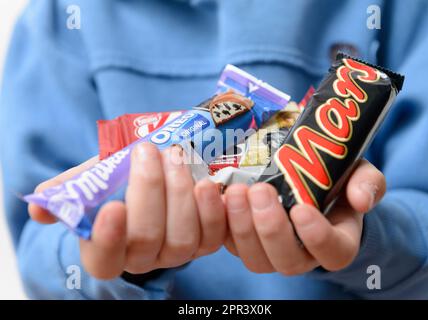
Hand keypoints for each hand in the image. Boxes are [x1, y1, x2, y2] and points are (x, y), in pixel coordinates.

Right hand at [29, 143, 226, 278]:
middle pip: (146, 239)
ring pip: (182, 238)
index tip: (113, 206)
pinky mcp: (205, 242)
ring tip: (177, 157)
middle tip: (148, 152)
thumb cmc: (122, 179)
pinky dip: (212, 210)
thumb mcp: (93, 180)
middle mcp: (143, 258)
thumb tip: (38, 205)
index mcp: (108, 249)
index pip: (104, 259)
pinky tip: (207, 183)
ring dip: (181, 195)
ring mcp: (176, 252)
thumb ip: (68, 191)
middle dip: (149, 192)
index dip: (107, 239)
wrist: (157, 173)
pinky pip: (213, 236)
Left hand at [224, 159, 385, 274]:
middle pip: (286, 261)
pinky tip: (216, 196)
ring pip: (254, 257)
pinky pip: (228, 243)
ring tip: (236, 191)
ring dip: (242, 226)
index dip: (317, 237)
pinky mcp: (243, 241)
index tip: (302, 209)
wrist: (307, 181)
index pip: (332, 253)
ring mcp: (270, 251)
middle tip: (261, 191)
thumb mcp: (358, 173)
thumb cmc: (336, 180)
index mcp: (336, 242)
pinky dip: (219, 222)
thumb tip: (361, 200)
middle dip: (271, 228)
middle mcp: (302, 255)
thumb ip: (368, 183)